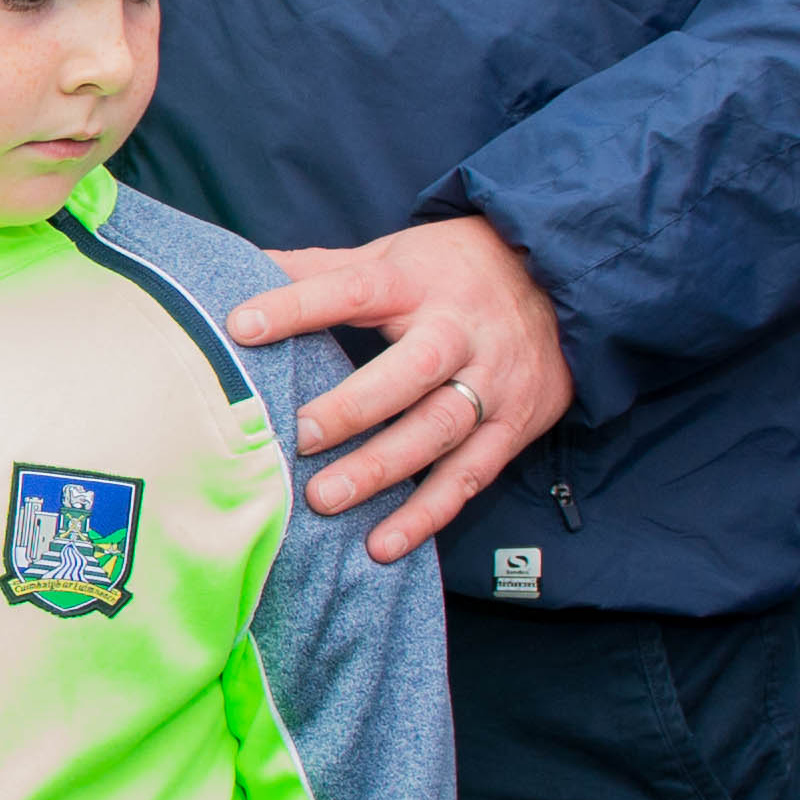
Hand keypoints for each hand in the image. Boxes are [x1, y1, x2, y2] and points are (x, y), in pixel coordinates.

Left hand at [223, 212, 565, 561]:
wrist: (562, 283)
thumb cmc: (452, 272)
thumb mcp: (392, 256)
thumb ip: (320, 271)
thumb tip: (238, 269)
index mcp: (418, 282)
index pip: (352, 289)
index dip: (298, 306)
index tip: (240, 326)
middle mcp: (459, 332)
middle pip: (413, 369)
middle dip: (357, 405)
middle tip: (302, 434)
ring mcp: (491, 383)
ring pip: (439, 428)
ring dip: (383, 467)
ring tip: (325, 499)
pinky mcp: (511, 428)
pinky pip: (469, 476)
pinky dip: (428, 514)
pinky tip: (383, 543)